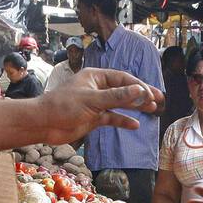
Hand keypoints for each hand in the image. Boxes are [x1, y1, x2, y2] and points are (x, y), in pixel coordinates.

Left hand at [39, 68, 163, 144]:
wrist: (44, 123)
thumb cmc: (64, 106)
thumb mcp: (93, 100)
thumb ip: (117, 97)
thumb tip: (140, 91)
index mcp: (96, 77)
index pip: (122, 79)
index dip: (138, 86)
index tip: (151, 94)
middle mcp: (97, 88)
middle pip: (124, 90)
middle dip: (141, 95)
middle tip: (159, 99)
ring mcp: (96, 104)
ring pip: (120, 104)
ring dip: (135, 107)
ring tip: (152, 109)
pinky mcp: (93, 118)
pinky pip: (112, 118)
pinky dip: (123, 120)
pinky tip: (135, 124)